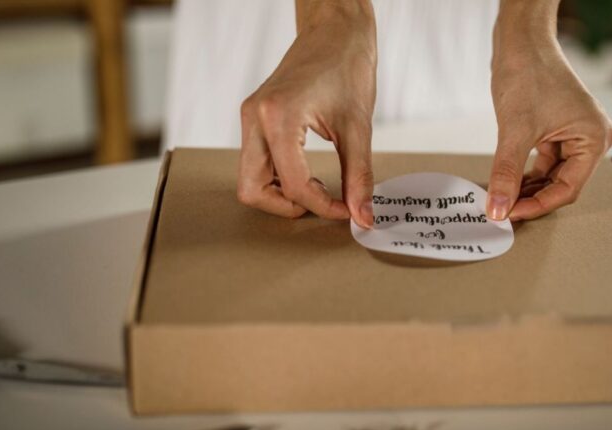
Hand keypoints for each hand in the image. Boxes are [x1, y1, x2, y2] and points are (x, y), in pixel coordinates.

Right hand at [237, 2, 376, 227]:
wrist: (334, 31)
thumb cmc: (347, 66)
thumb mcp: (358, 127)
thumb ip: (359, 176)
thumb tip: (362, 216)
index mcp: (279, 116)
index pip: (293, 183)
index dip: (321, 206)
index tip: (345, 211)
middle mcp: (255, 118)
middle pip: (252, 189)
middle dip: (288, 207)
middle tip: (322, 204)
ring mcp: (250, 118)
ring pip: (249, 180)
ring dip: (280, 195)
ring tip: (316, 190)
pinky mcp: (254, 119)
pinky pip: (254, 164)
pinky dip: (277, 179)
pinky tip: (306, 176)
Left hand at [487, 3, 611, 220]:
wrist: (521, 40)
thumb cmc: (528, 73)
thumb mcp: (514, 131)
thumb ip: (506, 174)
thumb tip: (498, 209)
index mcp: (594, 139)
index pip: (568, 188)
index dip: (538, 205)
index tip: (509, 215)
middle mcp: (592, 139)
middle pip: (562, 184)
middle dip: (532, 198)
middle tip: (502, 211)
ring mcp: (576, 134)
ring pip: (551, 175)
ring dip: (527, 188)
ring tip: (501, 199)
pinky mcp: (559, 130)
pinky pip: (544, 162)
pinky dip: (526, 174)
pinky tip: (507, 183)